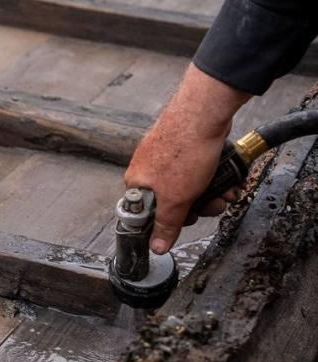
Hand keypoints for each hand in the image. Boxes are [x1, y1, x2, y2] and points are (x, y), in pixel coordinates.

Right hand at [124, 64, 249, 253]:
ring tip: (224, 191)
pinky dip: (213, 178)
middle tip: (210, 205)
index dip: (170, 222)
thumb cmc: (183, 151)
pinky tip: (225, 179)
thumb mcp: (176, 199)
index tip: (186, 221)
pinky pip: (198, 172)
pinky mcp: (184, 149)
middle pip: (172, 203)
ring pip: (189, 188)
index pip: (148, 215)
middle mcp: (148, 170)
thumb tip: (156, 247)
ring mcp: (167, 158)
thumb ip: (166, 225)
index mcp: (137, 183)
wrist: (203, 114)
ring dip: (210, 194)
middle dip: (198, 207)